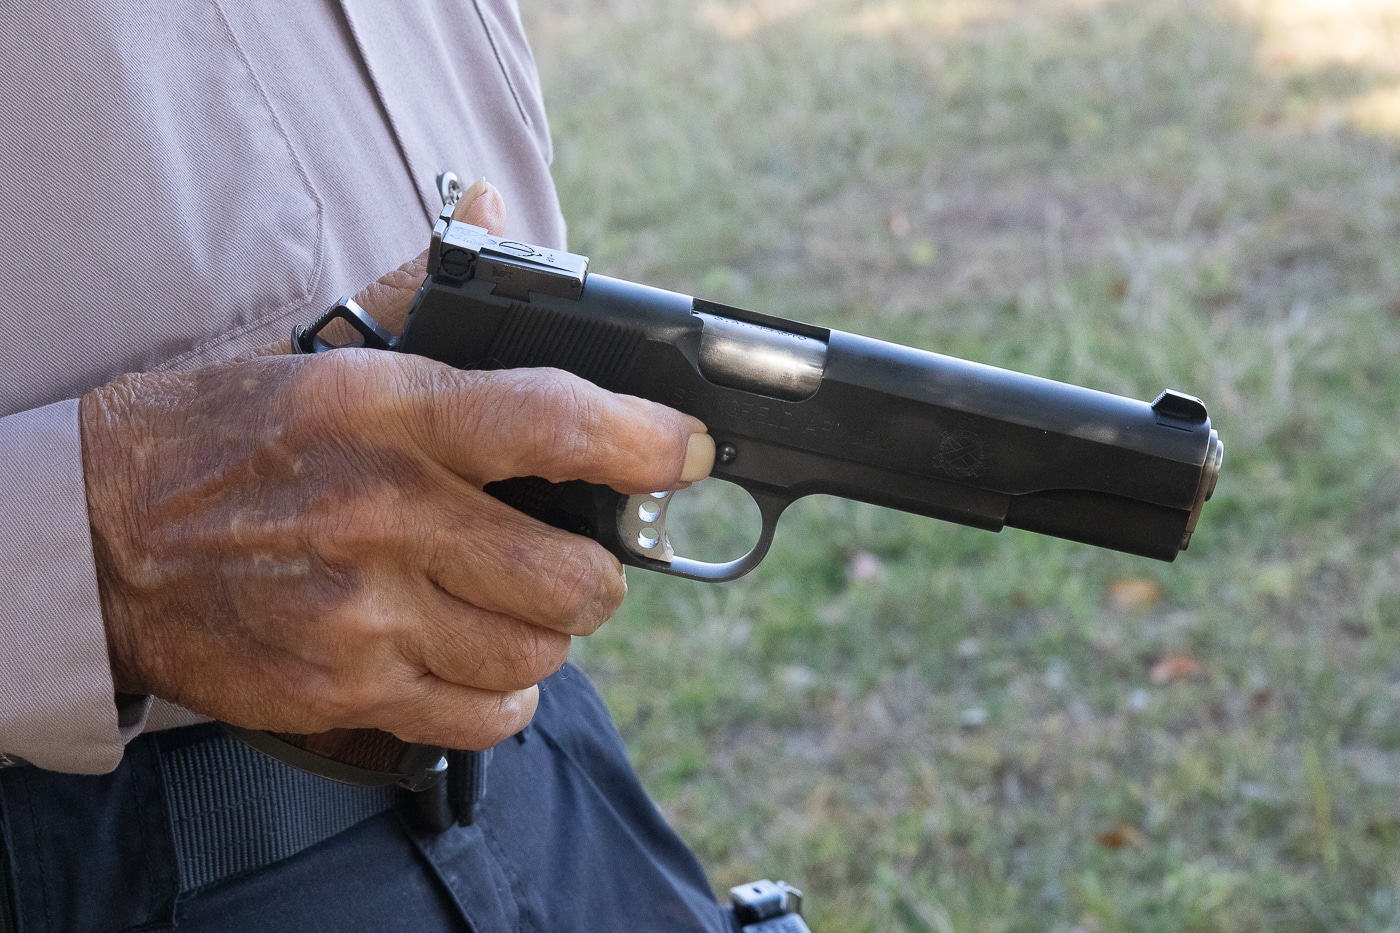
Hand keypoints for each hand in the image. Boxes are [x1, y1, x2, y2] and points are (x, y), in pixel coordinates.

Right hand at [81, 187, 714, 750]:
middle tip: (572, 554)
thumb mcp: (316, 352)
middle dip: (597, 571)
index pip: (549, 422)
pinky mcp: (340, 690)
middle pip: (572, 576)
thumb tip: (490, 203)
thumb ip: (418, 286)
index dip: (642, 441)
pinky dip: (501, 695)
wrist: (95, 540)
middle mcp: (381, 517)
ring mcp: (359, 615)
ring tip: (511, 605)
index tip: (684, 451)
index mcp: (386, 413)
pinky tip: (474, 659)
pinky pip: (483, 718)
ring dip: (545, 633)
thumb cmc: (218, 437)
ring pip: (536, 654)